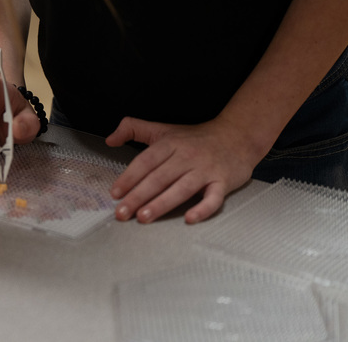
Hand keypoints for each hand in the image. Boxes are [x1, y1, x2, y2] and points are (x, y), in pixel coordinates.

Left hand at [106, 116, 260, 223]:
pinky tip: (189, 219)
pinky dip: (203, 209)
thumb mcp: (162, 128)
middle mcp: (186, 156)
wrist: (238, 135)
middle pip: (159, 178)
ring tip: (144, 217)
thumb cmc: (196, 137)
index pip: (145, 161)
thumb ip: (133, 129)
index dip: (129, 177)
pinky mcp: (223, 182)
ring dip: (161, 204)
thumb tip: (109, 140)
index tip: (115, 193)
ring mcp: (205, 170)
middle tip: (122, 212)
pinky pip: (213, 198)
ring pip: (181, 189)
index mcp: (170, 143)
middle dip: (138, 196)